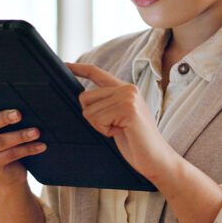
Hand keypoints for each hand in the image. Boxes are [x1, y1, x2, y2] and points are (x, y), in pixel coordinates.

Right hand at [0, 92, 46, 185]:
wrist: (7, 170)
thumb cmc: (3, 138)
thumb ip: (0, 114)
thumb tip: (21, 102)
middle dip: (4, 118)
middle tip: (19, 114)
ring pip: (1, 142)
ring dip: (21, 136)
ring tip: (36, 131)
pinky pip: (10, 155)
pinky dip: (28, 149)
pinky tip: (40, 145)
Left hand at [66, 62, 175, 181]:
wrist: (156, 158)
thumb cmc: (136, 142)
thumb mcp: (118, 118)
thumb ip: (106, 104)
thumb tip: (83, 99)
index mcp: (125, 89)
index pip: (96, 73)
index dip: (79, 68)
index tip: (65, 64)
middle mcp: (127, 88)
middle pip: (85, 97)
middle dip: (92, 118)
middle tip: (113, 127)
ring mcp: (128, 97)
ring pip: (89, 111)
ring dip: (100, 127)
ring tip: (120, 130)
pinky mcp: (128, 109)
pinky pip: (97, 119)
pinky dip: (104, 131)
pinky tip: (121, 132)